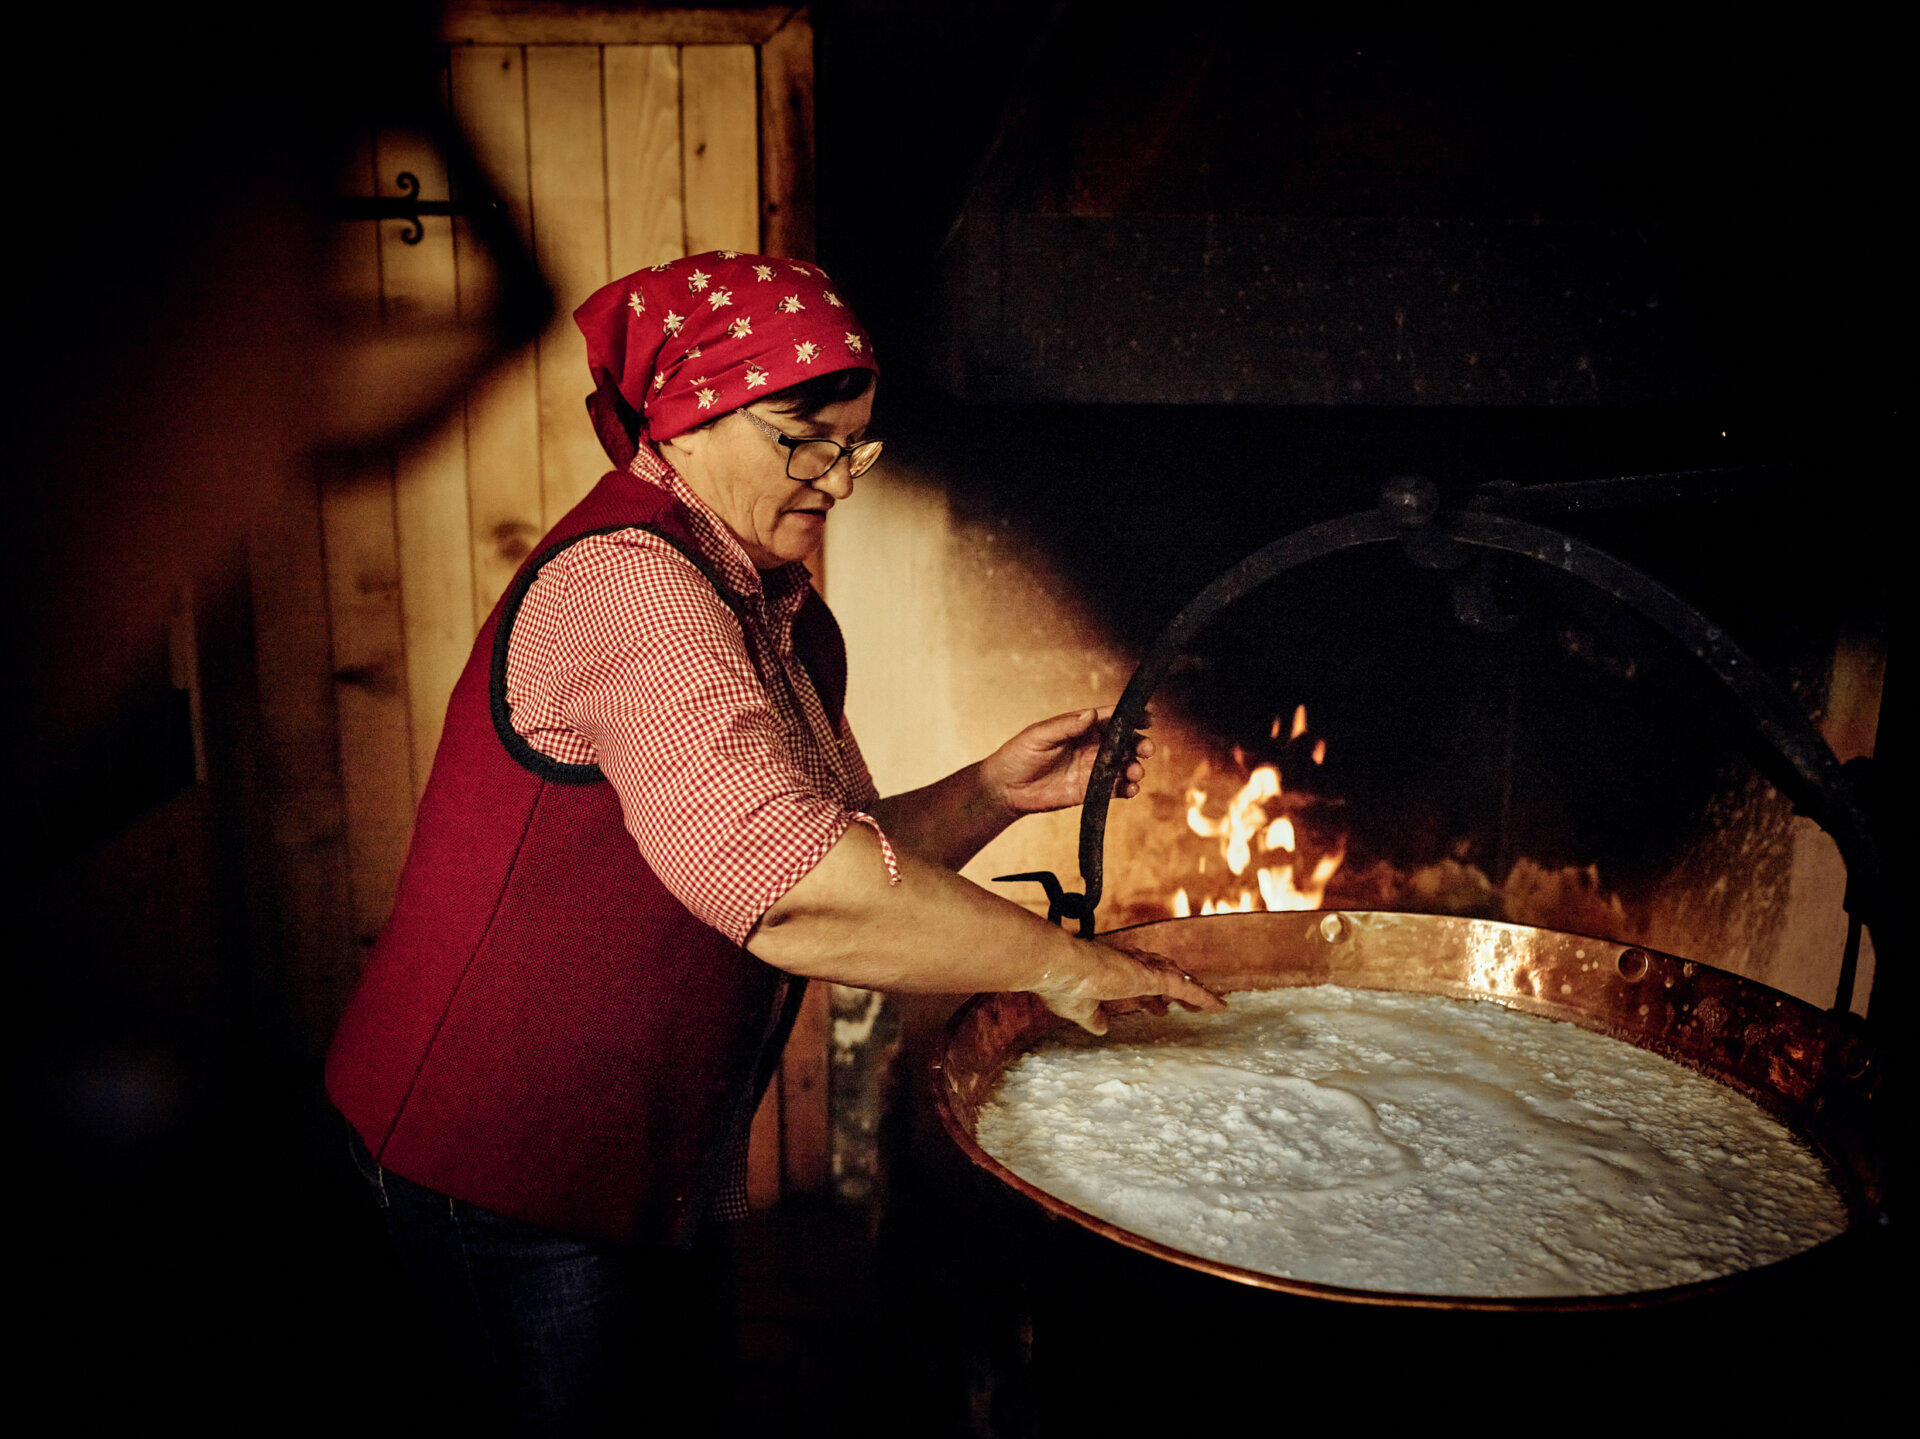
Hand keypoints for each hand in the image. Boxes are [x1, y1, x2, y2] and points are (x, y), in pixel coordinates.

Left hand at [981, 705, 1154, 817]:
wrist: (1006, 788)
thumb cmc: (1019, 754)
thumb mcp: (1040, 735)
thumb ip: (1067, 726)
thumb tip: (1091, 714)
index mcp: (1082, 727)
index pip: (1111, 718)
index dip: (1131, 717)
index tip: (1147, 718)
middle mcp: (1092, 746)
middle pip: (1124, 742)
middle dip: (1139, 744)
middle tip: (1145, 749)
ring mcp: (1093, 769)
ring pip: (1124, 765)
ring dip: (1135, 768)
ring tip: (1134, 772)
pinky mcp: (1091, 791)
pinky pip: (1116, 788)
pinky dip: (1127, 788)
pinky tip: (1130, 789)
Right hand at [1031, 940, 1226, 1034]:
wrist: (1061, 968)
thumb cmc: (1063, 986)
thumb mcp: (1080, 1009)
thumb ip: (1093, 1018)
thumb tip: (1102, 1029)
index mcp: (1113, 973)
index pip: (1140, 982)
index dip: (1152, 997)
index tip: (1158, 1009)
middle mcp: (1131, 966)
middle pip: (1163, 976)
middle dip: (1176, 991)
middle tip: (1187, 1007)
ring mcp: (1143, 970)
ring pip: (1179, 980)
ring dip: (1195, 993)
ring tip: (1212, 1006)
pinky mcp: (1152, 977)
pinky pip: (1186, 988)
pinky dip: (1204, 997)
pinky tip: (1219, 1008)